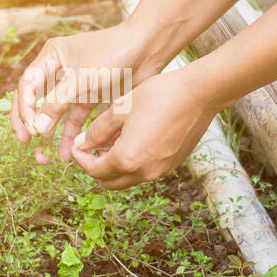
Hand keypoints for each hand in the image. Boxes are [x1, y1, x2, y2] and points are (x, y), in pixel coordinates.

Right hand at [11, 23, 154, 163]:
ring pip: (55, 114)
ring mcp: (75, 85)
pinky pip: (75, 118)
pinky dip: (70, 135)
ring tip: (44, 158)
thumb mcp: (81, 79)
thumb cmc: (112, 54)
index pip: (28, 86)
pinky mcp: (90, 96)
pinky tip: (66, 153)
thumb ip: (57, 103)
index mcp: (52, 57)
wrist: (146, 49)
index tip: (29, 129)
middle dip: (31, 124)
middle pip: (36, 101)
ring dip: (49, 135)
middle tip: (26, 143)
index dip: (24, 108)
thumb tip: (36, 128)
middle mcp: (60, 70)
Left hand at [70, 69, 216, 188]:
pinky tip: (134, 139)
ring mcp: (161, 171)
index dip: (81, 159)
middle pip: (110, 182)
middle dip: (97, 167)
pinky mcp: (173, 165)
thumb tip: (83, 144)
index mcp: (127, 159)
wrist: (198, 94)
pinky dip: (134, 163)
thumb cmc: (157, 96)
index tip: (78, 146)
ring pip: (129, 179)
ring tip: (114, 140)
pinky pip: (146, 171)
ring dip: (116, 166)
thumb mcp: (120, 109)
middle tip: (93, 147)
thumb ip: (97, 131)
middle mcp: (144, 172)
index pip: (94, 170)